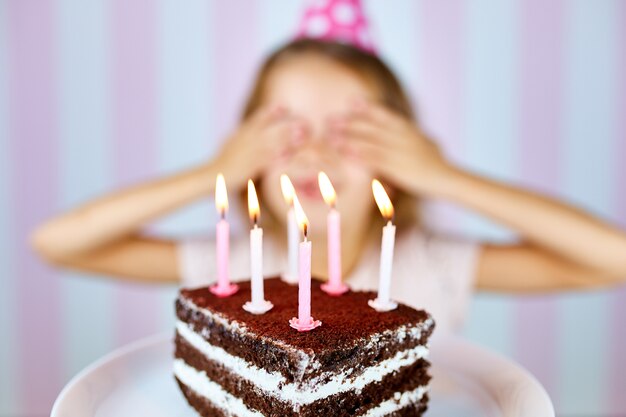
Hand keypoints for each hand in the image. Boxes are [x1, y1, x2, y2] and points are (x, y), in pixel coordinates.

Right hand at [210, 105, 303, 188]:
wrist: (212, 175)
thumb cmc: (222, 162)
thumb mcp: (231, 143)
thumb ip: (242, 135)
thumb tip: (251, 128)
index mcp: (241, 133)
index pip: (257, 118)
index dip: (271, 112)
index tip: (285, 107)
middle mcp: (246, 140)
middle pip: (268, 130)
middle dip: (286, 126)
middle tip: (303, 123)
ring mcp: (248, 153)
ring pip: (270, 143)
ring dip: (287, 139)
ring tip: (302, 136)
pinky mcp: (249, 166)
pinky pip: (265, 161)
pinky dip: (277, 157)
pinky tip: (288, 156)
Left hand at [328, 100, 452, 195]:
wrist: (448, 178)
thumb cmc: (437, 163)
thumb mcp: (426, 142)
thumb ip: (412, 134)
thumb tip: (404, 127)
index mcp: (409, 129)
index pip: (385, 114)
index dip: (367, 107)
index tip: (351, 101)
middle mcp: (403, 137)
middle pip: (372, 126)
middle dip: (350, 122)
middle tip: (331, 120)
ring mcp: (400, 152)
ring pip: (370, 142)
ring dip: (349, 138)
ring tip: (331, 137)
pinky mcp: (398, 168)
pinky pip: (375, 160)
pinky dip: (359, 156)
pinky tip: (346, 154)